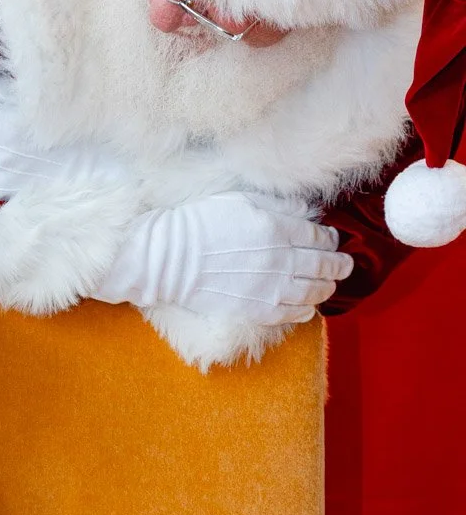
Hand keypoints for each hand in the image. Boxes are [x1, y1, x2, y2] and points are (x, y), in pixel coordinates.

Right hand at [94, 191, 353, 323]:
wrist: (170, 258)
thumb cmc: (200, 223)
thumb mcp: (241, 200)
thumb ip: (278, 206)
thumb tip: (304, 212)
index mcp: (279, 228)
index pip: (319, 236)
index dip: (329, 238)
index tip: (331, 240)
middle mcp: (282, 258)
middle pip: (324, 265)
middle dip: (339, 265)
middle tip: (344, 265)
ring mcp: (272, 287)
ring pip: (315, 291)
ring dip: (327, 288)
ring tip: (330, 286)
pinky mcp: (258, 309)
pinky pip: (294, 313)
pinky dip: (307, 310)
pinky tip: (308, 307)